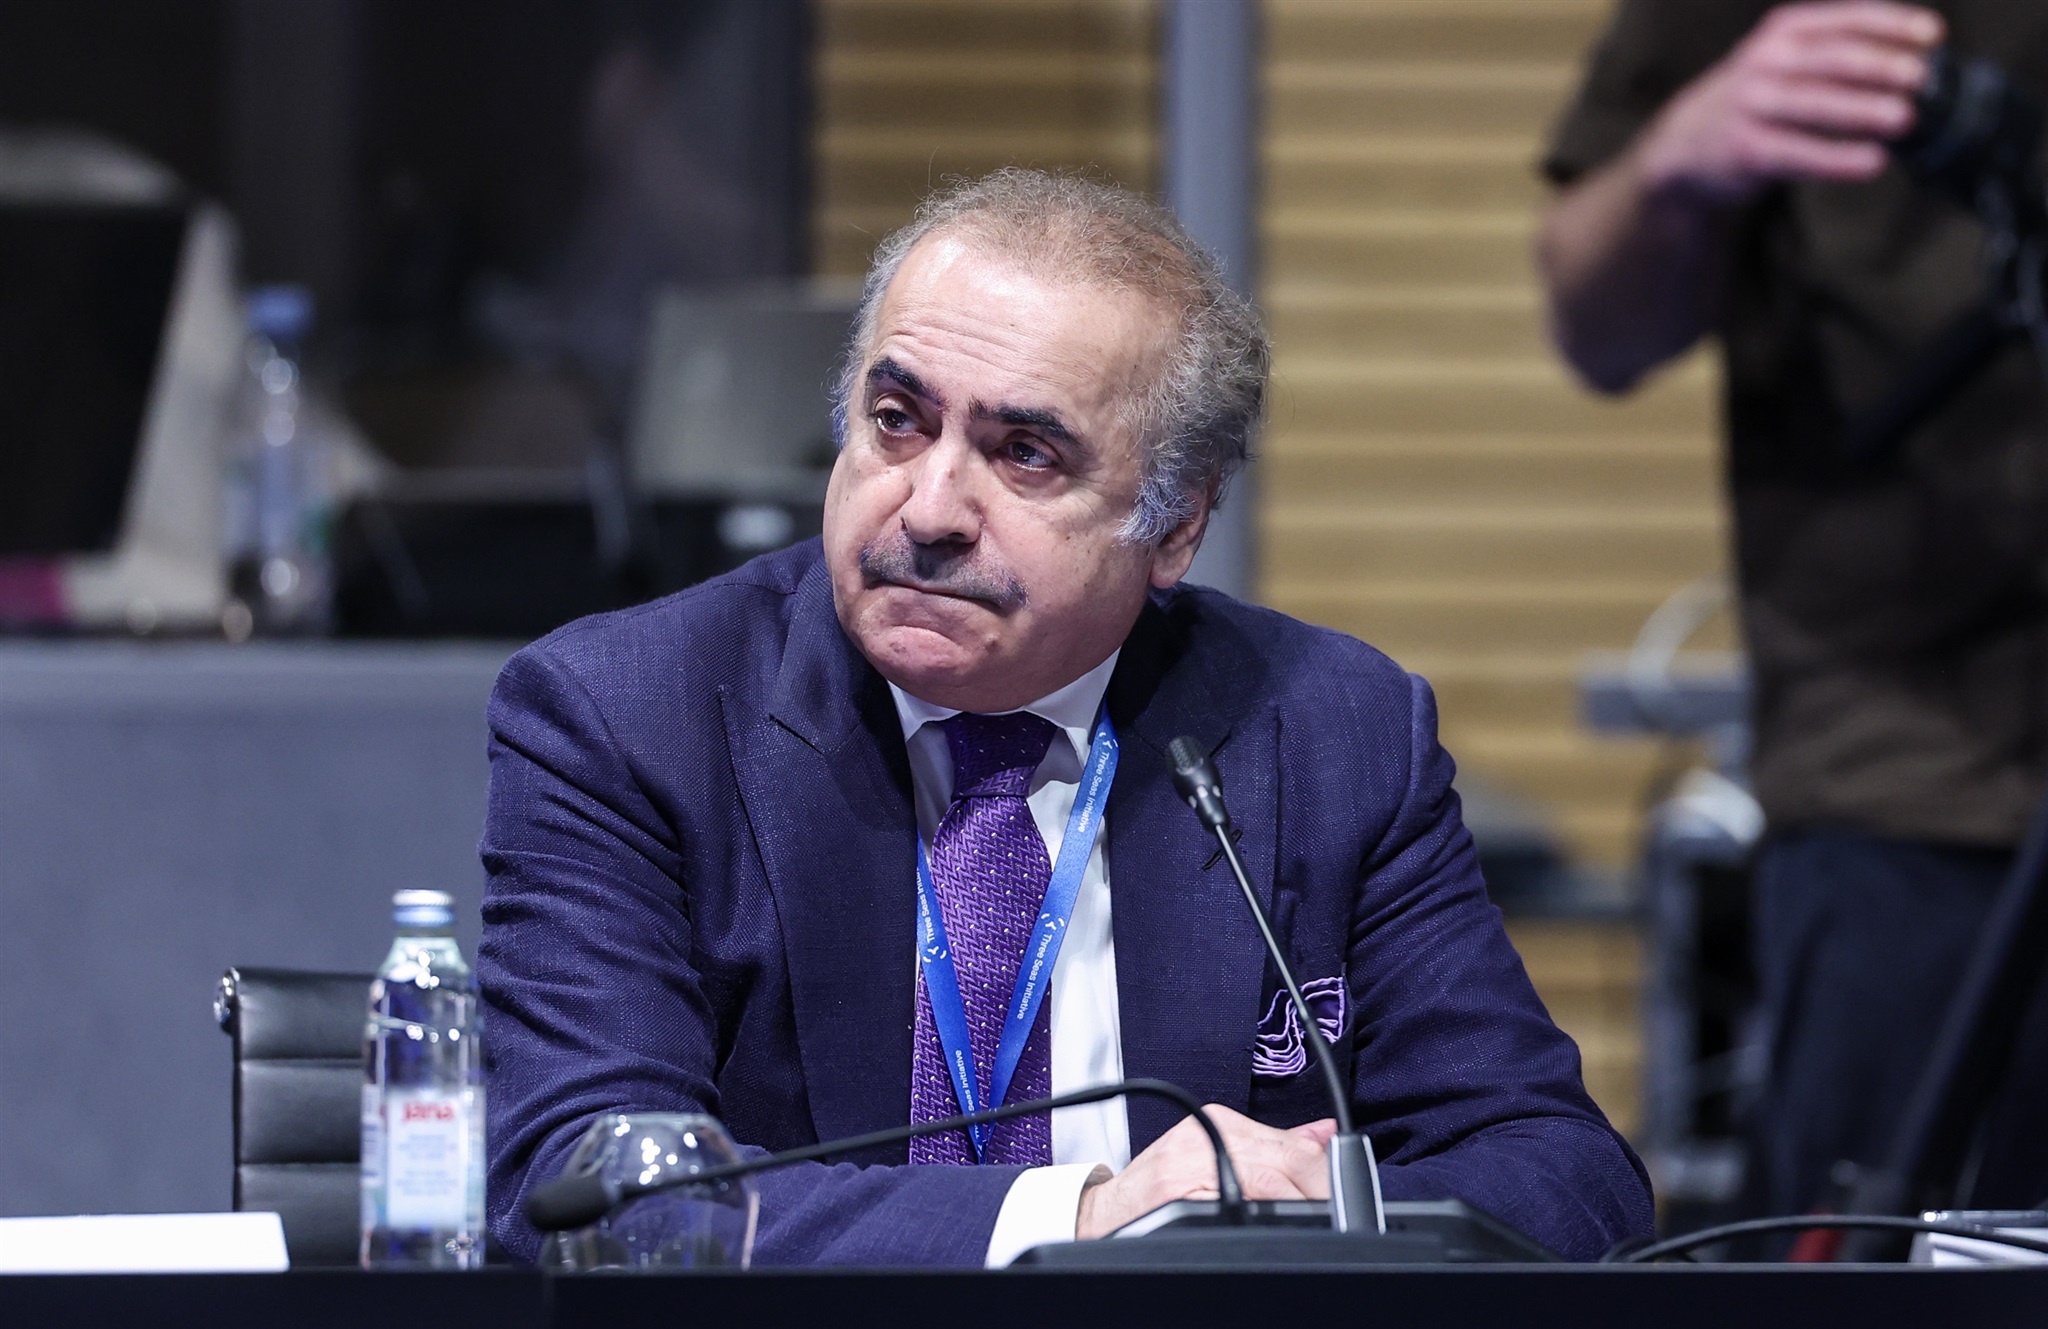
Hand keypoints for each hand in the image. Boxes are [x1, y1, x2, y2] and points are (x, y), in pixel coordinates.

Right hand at [1075, 1107, 1337, 1239]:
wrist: (1109, 1210)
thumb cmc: (1163, 1184)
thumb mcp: (1219, 1147)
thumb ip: (1275, 1144)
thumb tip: (1325, 1133)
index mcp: (1220, 1119)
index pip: (1292, 1144)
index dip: (1323, 1174)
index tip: (1340, 1195)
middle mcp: (1205, 1134)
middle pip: (1284, 1162)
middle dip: (1314, 1193)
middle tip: (1331, 1215)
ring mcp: (1190, 1166)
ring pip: (1264, 1185)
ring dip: (1291, 1208)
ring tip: (1304, 1224)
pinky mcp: (1178, 1197)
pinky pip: (1232, 1211)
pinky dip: (1253, 1223)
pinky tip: (1264, 1232)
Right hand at [1637, 1, 1943, 203]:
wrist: (1686, 140)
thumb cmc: (1758, 97)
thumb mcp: (1787, 56)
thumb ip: (1836, 50)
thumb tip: (1918, 62)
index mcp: (1784, 30)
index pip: (1845, 20)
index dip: (1891, 24)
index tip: (1932, 36)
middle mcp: (1765, 61)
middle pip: (1832, 60)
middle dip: (1880, 67)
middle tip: (1920, 78)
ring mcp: (1752, 105)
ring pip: (1816, 105)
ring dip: (1864, 111)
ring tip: (1905, 118)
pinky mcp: (1746, 148)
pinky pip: (1799, 153)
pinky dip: (1839, 159)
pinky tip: (1872, 162)